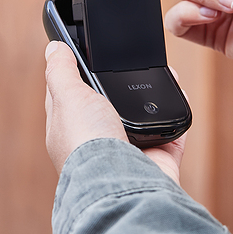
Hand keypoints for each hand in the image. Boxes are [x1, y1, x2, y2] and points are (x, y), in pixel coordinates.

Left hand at [44, 41, 184, 182]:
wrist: (123, 185)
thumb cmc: (87, 145)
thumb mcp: (67, 97)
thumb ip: (60, 72)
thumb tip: (54, 48)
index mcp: (71, 127)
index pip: (72, 93)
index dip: (79, 71)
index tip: (90, 51)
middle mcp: (99, 141)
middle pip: (111, 102)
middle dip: (122, 82)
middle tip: (133, 59)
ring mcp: (128, 151)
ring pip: (142, 115)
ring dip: (153, 93)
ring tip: (161, 71)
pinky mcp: (157, 159)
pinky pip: (170, 130)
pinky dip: (176, 113)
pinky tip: (178, 94)